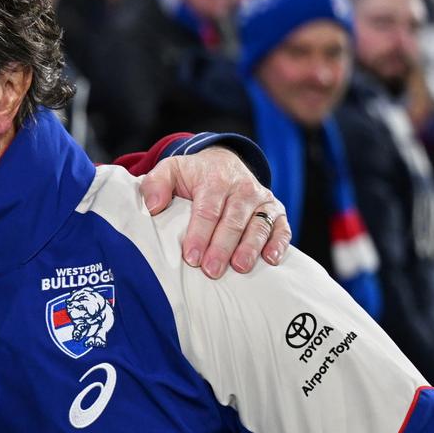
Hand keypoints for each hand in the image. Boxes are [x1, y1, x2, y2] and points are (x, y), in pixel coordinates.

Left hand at [141, 147, 289, 278]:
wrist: (223, 162)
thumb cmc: (194, 175)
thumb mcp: (170, 170)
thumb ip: (156, 184)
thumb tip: (152, 207)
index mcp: (215, 180)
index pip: (207, 209)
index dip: (200, 234)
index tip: (191, 257)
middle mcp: (242, 188)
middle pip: (233, 221)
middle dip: (222, 247)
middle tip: (211, 270)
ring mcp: (261, 200)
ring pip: (259, 225)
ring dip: (250, 247)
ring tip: (240, 267)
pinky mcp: (275, 210)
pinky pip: (281, 227)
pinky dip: (279, 243)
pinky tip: (271, 259)